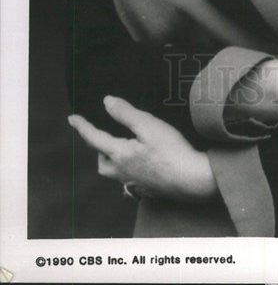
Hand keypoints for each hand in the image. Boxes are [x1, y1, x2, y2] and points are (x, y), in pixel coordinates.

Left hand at [68, 96, 216, 202]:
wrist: (191, 180)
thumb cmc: (171, 151)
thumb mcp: (149, 125)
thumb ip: (126, 113)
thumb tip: (107, 102)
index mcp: (120, 154)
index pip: (94, 138)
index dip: (82, 126)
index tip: (71, 118)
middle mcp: (122, 172)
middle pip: (101, 160)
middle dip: (98, 147)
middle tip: (101, 135)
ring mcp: (133, 183)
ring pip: (113, 174)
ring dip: (111, 161)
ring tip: (118, 150)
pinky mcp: (146, 190)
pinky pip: (128, 183)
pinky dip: (127, 174)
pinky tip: (137, 169)